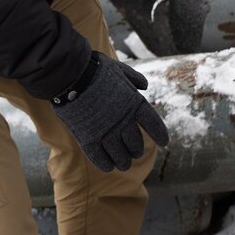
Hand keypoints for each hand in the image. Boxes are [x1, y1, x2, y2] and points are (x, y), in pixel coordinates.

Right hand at [50, 53, 168, 171]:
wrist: (71, 75)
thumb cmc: (95, 68)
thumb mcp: (119, 69)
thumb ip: (133, 78)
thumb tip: (145, 86)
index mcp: (134, 103)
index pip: (153, 124)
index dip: (160, 134)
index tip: (164, 142)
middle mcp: (123, 121)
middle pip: (135, 144)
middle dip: (136, 150)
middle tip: (135, 153)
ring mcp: (106, 132)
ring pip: (120, 156)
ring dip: (123, 162)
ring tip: (124, 164)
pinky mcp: (88, 139)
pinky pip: (100, 158)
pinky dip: (106, 164)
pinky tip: (108, 166)